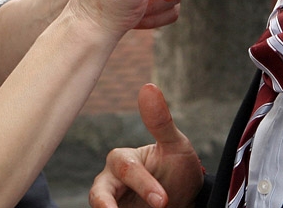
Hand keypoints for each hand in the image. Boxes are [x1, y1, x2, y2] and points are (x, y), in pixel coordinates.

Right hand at [89, 84, 203, 207]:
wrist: (185, 202)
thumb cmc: (177, 171)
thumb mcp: (176, 146)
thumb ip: (161, 122)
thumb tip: (148, 87)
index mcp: (122, 160)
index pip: (126, 170)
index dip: (144, 184)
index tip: (163, 200)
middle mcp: (110, 181)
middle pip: (101, 192)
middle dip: (111, 204)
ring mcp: (110, 201)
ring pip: (97, 204)